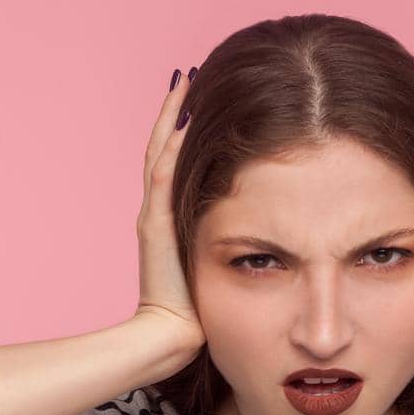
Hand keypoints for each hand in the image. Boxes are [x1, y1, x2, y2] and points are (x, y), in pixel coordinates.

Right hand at [135, 67, 206, 370]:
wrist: (170, 337)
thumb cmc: (197, 312)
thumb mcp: (216, 267)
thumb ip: (227, 244)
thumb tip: (259, 232)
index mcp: (170, 219)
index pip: (176, 163)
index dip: (185, 131)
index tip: (201, 100)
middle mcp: (157, 210)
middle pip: (163, 148)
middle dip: (177, 113)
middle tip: (188, 77)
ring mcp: (153, 216)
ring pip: (160, 153)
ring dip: (173, 118)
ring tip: (185, 83)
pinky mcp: (156, 226)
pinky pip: (163, 176)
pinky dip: (172, 146)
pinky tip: (185, 120)